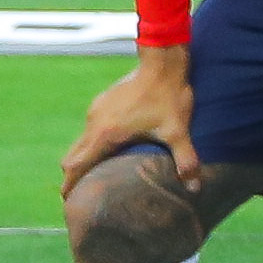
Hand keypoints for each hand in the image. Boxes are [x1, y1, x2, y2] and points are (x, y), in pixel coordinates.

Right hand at [61, 52, 200, 193]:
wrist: (162, 62)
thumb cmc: (169, 97)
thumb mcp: (178, 131)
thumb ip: (185, 160)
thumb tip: (195, 188)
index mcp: (105, 135)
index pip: (77, 166)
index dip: (70, 185)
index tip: (67, 200)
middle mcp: (94, 124)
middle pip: (72, 157)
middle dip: (73, 175)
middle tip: (79, 192)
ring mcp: (95, 110)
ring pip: (80, 141)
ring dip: (83, 158)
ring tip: (94, 172)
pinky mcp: (101, 102)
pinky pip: (90, 128)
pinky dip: (92, 142)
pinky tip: (109, 146)